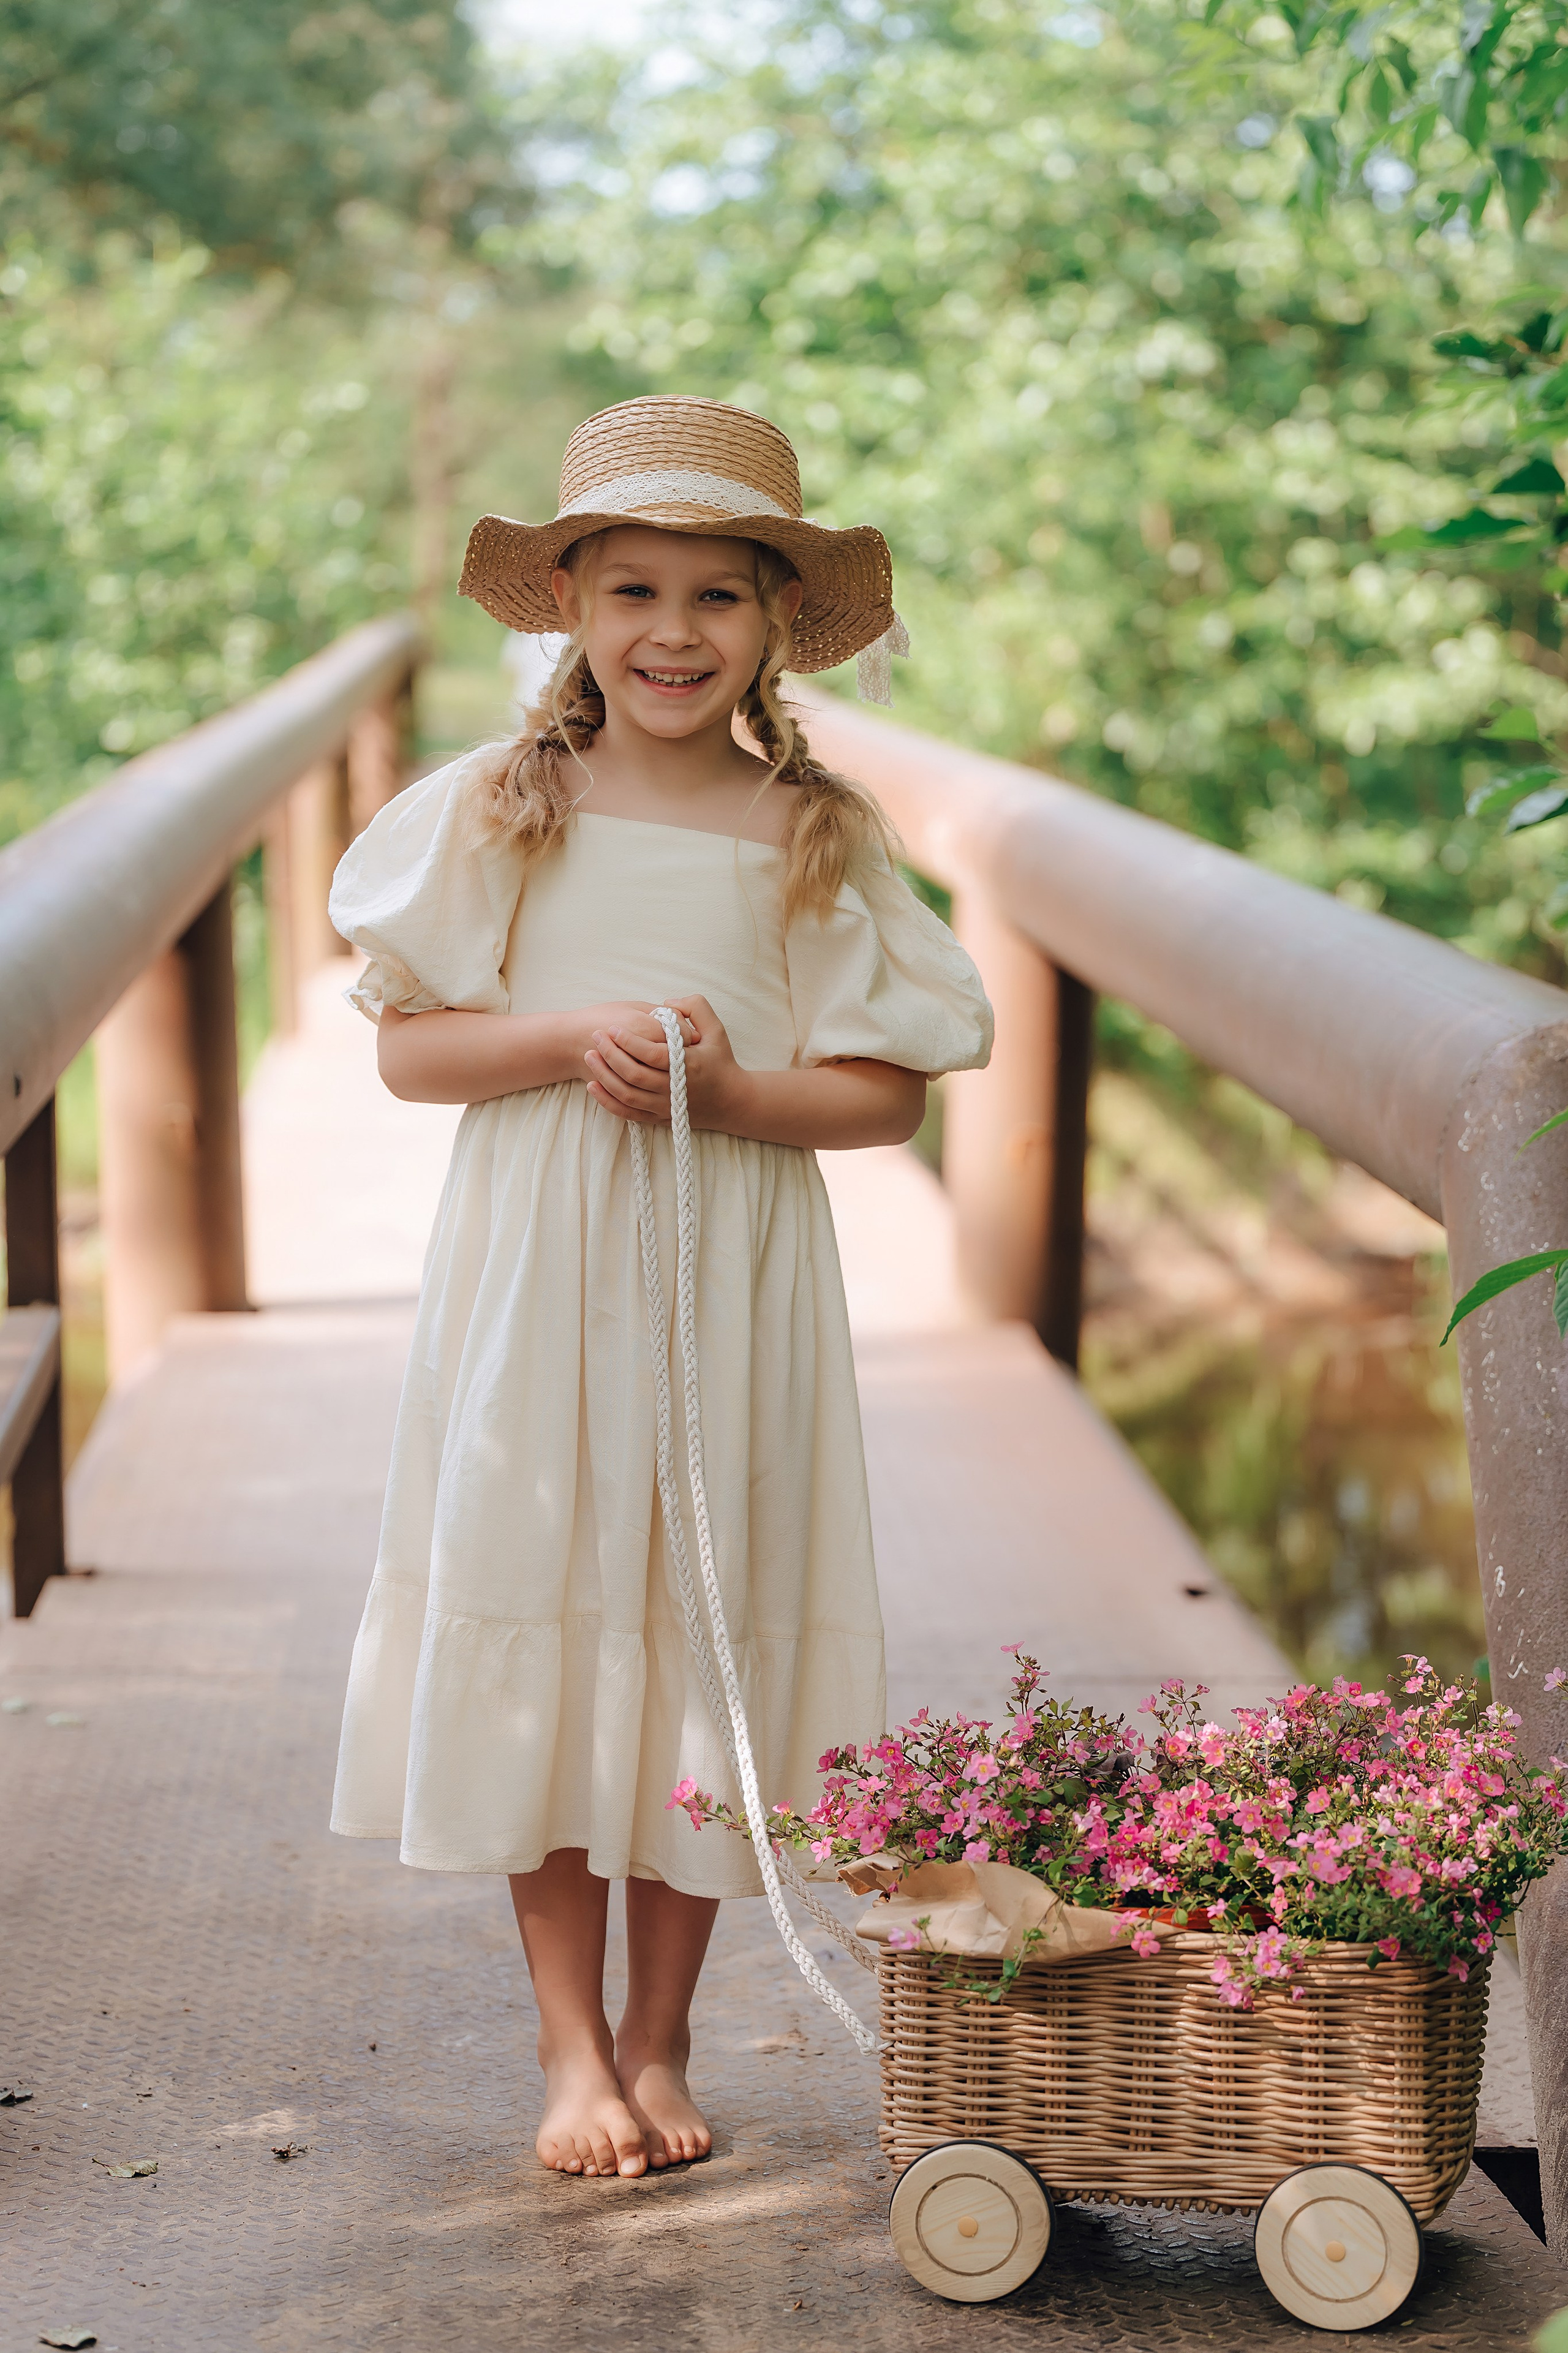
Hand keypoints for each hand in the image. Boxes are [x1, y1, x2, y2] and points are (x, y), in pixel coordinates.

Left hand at [583, 995, 744, 1129]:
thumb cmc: (721, 1061)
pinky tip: (593, 1086)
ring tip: (589, 1057)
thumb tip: (667, 1003)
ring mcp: (664, 1106)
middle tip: (596, 1037)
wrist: (731, 1101)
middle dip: (610, 1054)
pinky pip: (627, 1113)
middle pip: (634, 1074)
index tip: (613, 1028)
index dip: (629, 1041)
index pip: (651, 1055)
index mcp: (687, 1066)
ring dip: (604, 1076)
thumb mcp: (716, 1029)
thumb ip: (696, 1007)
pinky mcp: (658, 1118)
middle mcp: (673, 1089)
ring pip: (626, 1095)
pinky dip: (607, 1102)